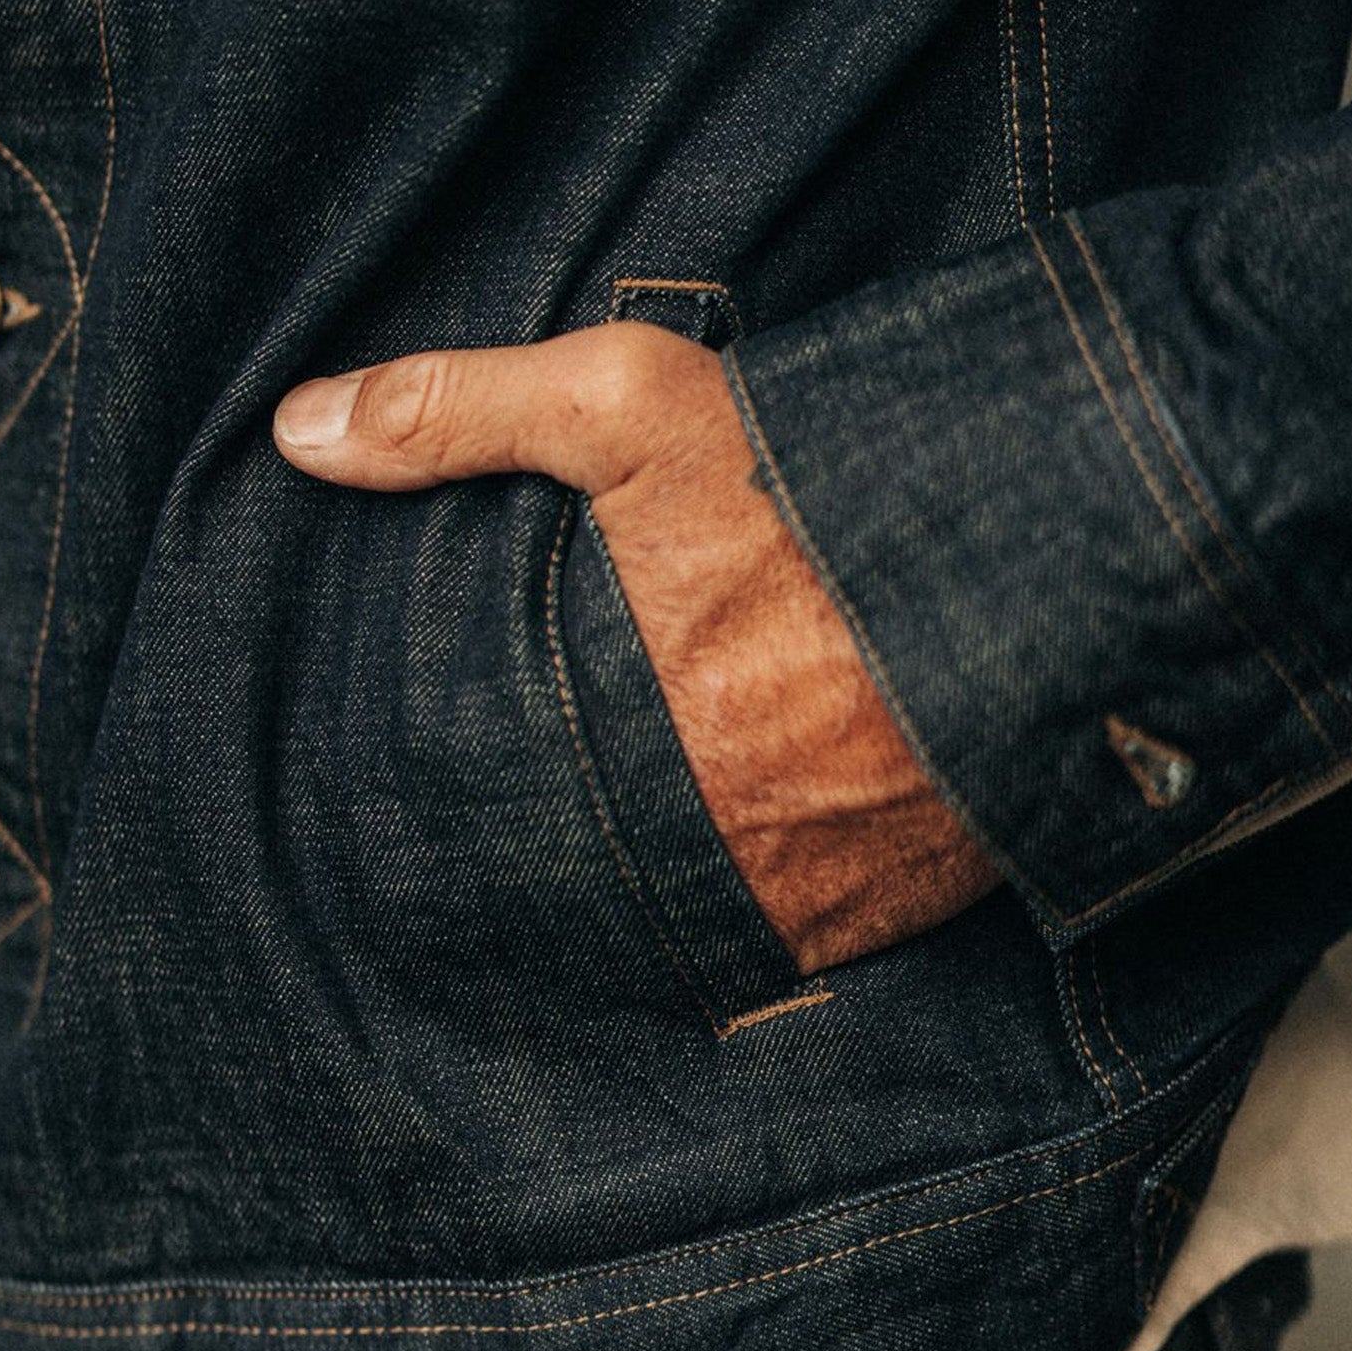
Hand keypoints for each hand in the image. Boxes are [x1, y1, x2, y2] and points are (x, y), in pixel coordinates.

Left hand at [274, 322, 999, 974]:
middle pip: (596, 886)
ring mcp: (808, 900)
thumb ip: (460, 414)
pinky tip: (782, 853)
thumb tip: (295, 432)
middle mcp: (703, 845)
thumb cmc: (825, 484)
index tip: (432, 818)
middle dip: (575, 865)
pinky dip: (782, 910)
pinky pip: (808, 945)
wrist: (1056, 565)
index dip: (460, 818)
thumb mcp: (629, 405)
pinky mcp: (899, 918)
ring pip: (699, 927)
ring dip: (681, 895)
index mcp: (620, 737)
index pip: (495, 814)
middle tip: (581, 829)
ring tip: (678, 852)